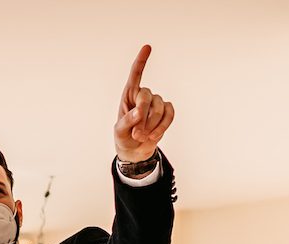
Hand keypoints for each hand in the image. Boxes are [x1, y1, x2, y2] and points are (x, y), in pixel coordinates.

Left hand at [114, 45, 175, 162]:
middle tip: (136, 133)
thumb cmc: (124, 137)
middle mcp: (143, 95)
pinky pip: (169, 114)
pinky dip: (162, 127)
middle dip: (142, 116)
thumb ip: (127, 121)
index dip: (141, 61)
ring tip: (142, 137)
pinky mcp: (166, 112)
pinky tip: (153, 136)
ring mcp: (156, 102)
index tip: (147, 47)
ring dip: (151, 126)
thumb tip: (138, 113)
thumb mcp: (119, 131)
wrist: (135, 150)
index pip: (135, 75)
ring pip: (159, 108)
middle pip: (147, 96)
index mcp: (128, 95)